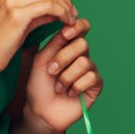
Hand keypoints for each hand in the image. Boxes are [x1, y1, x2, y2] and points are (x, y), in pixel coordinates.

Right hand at [0, 0, 75, 76]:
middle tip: (73, 12)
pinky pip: (49, 7)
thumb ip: (37, 10)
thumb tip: (59, 7)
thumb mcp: (18, 20)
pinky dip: (62, 13)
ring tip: (71, 20)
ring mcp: (11, 0)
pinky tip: (66, 23)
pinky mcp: (17, 14)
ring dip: (66, 6)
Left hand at [23, 18, 102, 133]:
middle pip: (82, 44)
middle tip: (51, 71)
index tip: (64, 34)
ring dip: (66, 76)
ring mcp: (90, 69)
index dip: (76, 27)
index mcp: (68, 44)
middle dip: (63, 58)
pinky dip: (76, 86)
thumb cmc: (38, 83)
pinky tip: (69, 93)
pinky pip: (91, 77)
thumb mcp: (42, 58)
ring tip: (57, 86)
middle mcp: (81, 54)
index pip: (81, 27)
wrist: (40, 109)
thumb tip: (66, 23)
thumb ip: (55, 42)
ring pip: (84, 61)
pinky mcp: (96, 85)